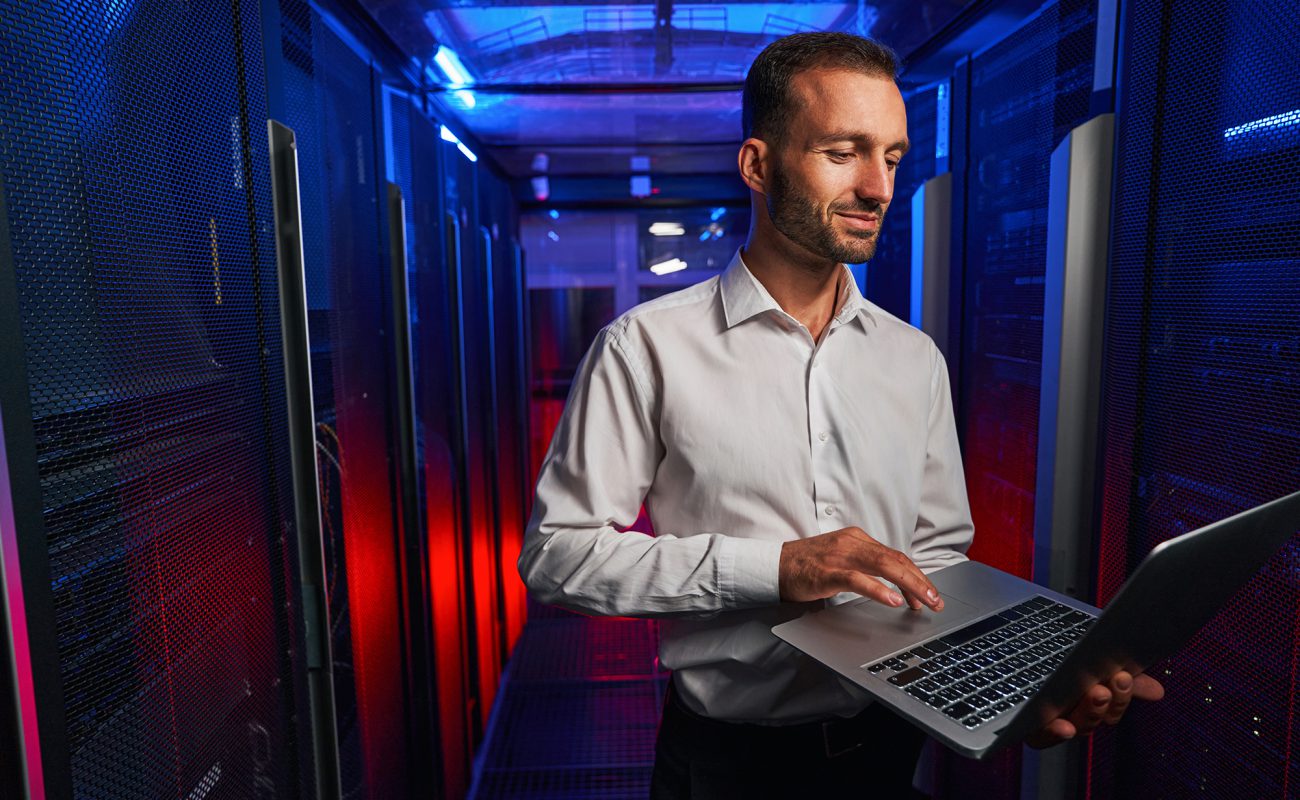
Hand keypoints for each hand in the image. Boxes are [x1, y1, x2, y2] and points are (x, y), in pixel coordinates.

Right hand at [779, 526, 943, 610]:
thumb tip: (895, 585)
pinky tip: (892, 600)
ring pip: (883, 566)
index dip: (916, 575)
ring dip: (908, 585)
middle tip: (936, 600)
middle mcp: (852, 543)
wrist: (774, 565)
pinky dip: (878, 589)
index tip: (929, 594)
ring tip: (924, 601)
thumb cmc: (807, 565)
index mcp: (857, 538)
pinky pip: (858, 579)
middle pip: (895, 560)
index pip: (895, 556)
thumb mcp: (841, 559)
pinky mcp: (827, 572)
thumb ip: (865, 566)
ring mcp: (839, 556)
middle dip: (920, 581)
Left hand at [1025, 670, 1164, 747]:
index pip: (1110, 711)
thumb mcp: (1087, 663)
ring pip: (1077, 727)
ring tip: (1096, 691)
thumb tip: (1157, 691)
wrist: (1018, 649)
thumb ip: (1120, 678)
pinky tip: (1063, 725)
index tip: (1126, 676)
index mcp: (1086, 704)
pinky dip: (1055, 732)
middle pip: (1096, 719)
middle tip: (1116, 679)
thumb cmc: (1054, 662)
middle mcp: (1069, 716)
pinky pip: (1042, 736)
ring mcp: (1049, 721)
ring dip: (1090, 711)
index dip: (1119, 700)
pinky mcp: (1027, 724)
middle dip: (1110, 701)